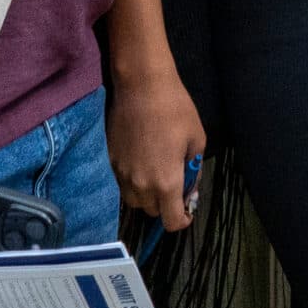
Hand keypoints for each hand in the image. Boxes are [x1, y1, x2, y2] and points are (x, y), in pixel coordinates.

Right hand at [108, 73, 208, 232]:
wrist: (141, 86)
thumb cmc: (175, 109)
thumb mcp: (197, 139)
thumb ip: (194, 171)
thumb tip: (189, 190)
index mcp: (166, 182)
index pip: (171, 222)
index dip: (181, 220)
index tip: (186, 211)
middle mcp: (140, 185)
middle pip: (152, 212)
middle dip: (166, 203)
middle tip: (175, 182)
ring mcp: (122, 175)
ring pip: (135, 201)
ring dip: (148, 195)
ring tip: (157, 171)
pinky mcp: (111, 162)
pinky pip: (123, 184)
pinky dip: (133, 181)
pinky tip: (142, 160)